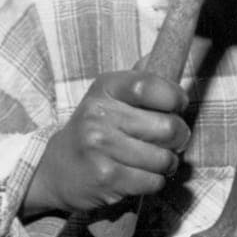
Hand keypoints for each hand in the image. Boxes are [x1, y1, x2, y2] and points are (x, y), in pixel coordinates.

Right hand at [24, 67, 189, 217]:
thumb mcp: (108, 97)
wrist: (57, 170)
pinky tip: (140, 175)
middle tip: (172, 141)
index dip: (173, 97)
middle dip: (179, 137)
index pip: (148, 86)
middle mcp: (99, 114)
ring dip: (167, 163)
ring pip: (163, 158)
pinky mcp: (106, 177)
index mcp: (105, 88)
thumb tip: (164, 54)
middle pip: (167, 127)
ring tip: (154, 160)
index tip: (178, 106)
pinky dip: (154, 182)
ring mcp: (100, 146)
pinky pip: (153, 182)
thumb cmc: (94, 130)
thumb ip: (138, 79)